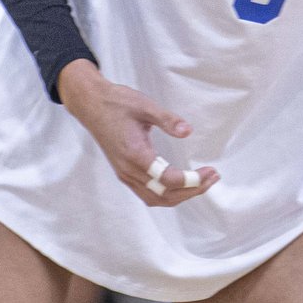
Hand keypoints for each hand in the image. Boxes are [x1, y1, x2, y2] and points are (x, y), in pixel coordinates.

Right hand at [57, 61, 216, 208]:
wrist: (91, 105)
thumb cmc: (117, 103)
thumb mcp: (144, 105)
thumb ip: (167, 119)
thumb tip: (187, 131)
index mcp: (135, 154)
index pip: (167, 179)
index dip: (191, 180)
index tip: (210, 171)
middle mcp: (128, 170)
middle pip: (164, 195)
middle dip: (191, 191)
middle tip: (212, 178)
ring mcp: (124, 174)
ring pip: (155, 198)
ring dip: (180, 196)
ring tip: (201, 183)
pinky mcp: (123, 172)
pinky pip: (147, 193)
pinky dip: (167, 195)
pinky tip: (180, 184)